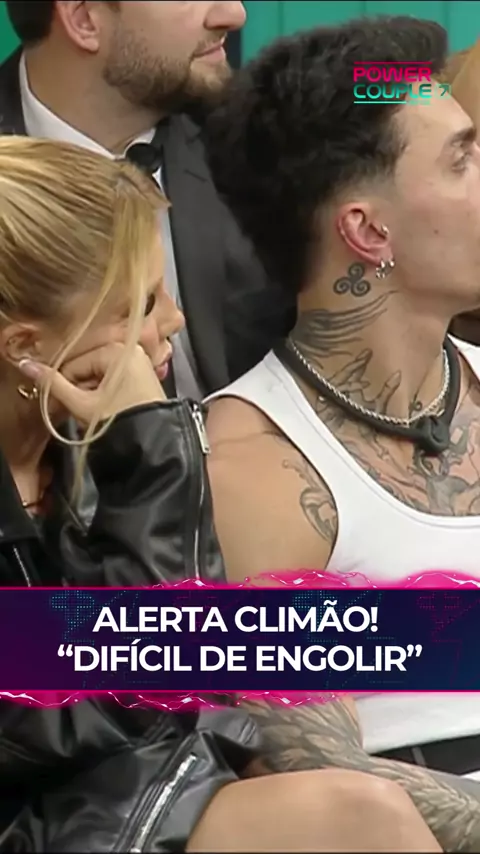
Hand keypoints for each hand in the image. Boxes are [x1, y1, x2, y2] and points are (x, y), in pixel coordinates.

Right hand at [19, 343, 165, 427]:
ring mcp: (139, 362)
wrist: (151, 445)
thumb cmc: (118, 421)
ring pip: (100, 373)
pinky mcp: (144, 376)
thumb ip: (52, 384)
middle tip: (72, 408)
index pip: (75, 363)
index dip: (62, 384)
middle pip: (88, 366)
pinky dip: (104, 391)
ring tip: (88, 412)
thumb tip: (25, 364)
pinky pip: (115, 378)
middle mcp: (130, 350)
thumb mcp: (81, 404)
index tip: (57, 403)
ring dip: (89, 391)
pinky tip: (102, 408)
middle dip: (77, 387)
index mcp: (116, 350)